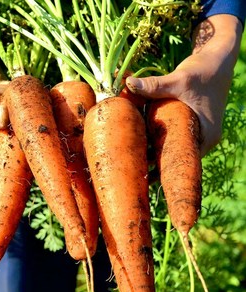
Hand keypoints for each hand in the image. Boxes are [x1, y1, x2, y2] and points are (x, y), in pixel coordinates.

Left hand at [126, 15, 242, 156]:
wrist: (217, 59)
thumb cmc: (203, 71)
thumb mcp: (179, 80)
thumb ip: (154, 85)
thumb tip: (128, 83)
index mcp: (207, 136)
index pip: (184, 162)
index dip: (164, 170)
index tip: (145, 177)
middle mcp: (204, 138)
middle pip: (178, 158)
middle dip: (157, 164)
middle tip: (136, 169)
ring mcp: (198, 131)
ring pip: (176, 148)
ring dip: (157, 152)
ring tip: (136, 159)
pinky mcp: (191, 124)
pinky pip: (175, 137)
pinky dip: (160, 139)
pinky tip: (144, 140)